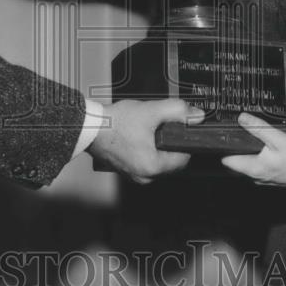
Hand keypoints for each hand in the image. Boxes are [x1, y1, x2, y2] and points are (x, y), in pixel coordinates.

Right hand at [87, 99, 204, 183]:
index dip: (184, 140)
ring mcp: (134, 175)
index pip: (184, 158)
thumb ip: (178, 110)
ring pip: (157, 160)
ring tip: (147, 129)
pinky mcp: (126, 170)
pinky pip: (144, 160)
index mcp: (153, 167)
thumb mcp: (151, 110)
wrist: (90, 127)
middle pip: (171, 160)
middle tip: (160, 125)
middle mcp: (144, 176)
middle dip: (170, 142)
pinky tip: (139, 135)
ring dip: (158, 145)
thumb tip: (196, 115)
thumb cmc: (114, 123)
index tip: (180, 128)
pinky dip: (146, 149)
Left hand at [221, 112, 285, 190]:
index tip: (219, 135)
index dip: (221, 147)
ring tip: (251, 135)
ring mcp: (266, 177)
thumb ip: (258, 128)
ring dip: (249, 150)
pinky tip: (267, 147)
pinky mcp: (275, 176)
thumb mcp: (279, 138)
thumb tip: (242, 118)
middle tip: (236, 129)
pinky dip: (260, 155)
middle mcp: (257, 176)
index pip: (227, 160)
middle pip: (238, 161)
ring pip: (250, 163)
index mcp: (254, 168)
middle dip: (236, 146)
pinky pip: (261, 165)